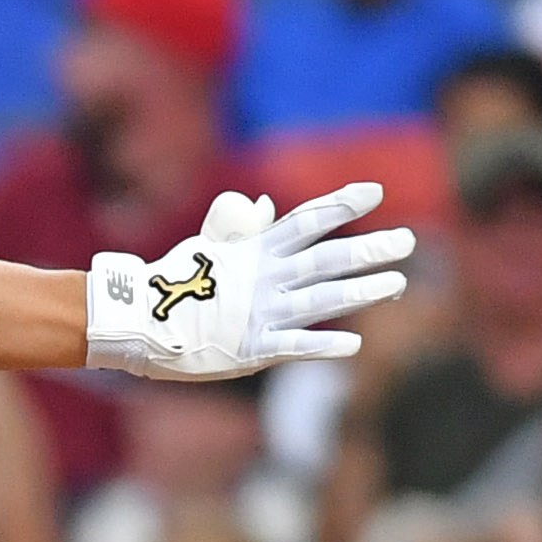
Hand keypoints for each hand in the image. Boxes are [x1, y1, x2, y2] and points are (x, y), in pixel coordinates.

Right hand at [85, 183, 413, 381]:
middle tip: (407, 241)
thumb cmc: (168, 285)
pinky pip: (294, 346)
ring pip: (321, 298)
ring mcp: (258, 313)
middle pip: (327, 258)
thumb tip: (264, 207)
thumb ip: (241, 229)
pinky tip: (353, 345)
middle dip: (370, 248)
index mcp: (253, 251)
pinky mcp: (249, 349)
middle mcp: (263, 278)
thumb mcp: (205, 247)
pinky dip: (324, 345)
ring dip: (362, 290)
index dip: (342, 204)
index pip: (307, 220)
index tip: (376, 192)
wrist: (133, 321)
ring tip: (396, 283)